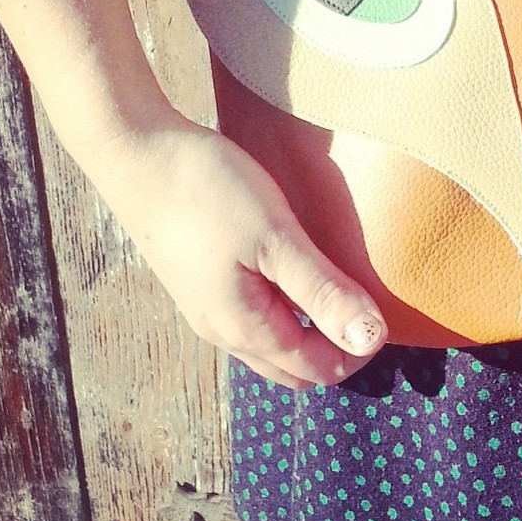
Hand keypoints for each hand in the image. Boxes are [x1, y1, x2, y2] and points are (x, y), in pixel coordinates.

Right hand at [83, 114, 387, 389]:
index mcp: (243, 328)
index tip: (386, 316)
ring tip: (334, 288)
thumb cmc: (207, 191)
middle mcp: (220, 329)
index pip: (316, 369)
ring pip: (267, 341)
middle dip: (332, 350)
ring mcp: (203, 304)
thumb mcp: (276, 239)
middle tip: (366, 310)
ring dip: (305, 329)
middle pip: (290, 365)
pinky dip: (280, 308)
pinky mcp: (196, 276)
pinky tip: (290, 268)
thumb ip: (324, 291)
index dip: (356, 351)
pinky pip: (248, 313)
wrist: (135, 151)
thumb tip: (372, 340)